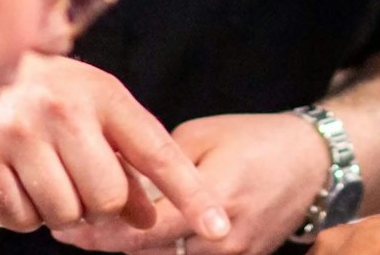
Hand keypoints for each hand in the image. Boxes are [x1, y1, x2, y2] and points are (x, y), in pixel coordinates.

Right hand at [0, 54, 230, 241]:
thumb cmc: (43, 86)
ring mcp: (21, 136)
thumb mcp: (95, 102)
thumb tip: (146, 215)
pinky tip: (22, 180)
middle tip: (82, 178)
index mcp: (101, 94)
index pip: (157, 152)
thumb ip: (127, 153)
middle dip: (101, 202)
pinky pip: (23, 221)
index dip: (190, 194)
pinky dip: (26, 213)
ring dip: (61, 208)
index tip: (216, 223)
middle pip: (108, 198)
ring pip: (66, 215)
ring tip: (48, 173)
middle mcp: (63, 113)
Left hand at [55, 112, 329, 254]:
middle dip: (106, 242)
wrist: (311, 164)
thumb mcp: (200, 136)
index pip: (143, 232)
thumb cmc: (254, 139)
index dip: (100, 232)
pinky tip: (135, 234)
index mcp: (215, 197)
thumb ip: (155, 163)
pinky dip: (157, 250)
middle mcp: (223, 238)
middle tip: (69, 224)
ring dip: (128, 249)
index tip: (68, 224)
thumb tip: (107, 175)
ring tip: (95, 228)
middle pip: (146, 254)